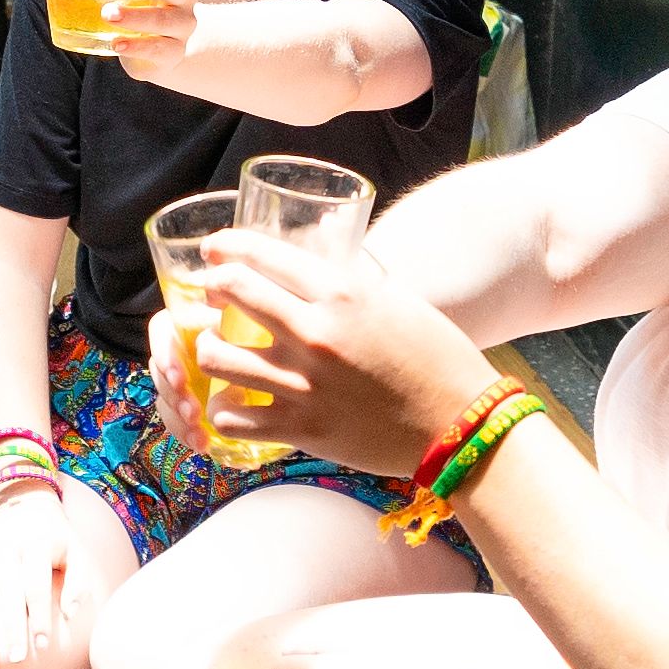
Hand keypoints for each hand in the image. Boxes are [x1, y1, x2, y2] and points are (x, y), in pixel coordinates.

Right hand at [0, 464, 85, 665]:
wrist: (22, 496)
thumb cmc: (54, 532)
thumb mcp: (75, 549)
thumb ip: (78, 581)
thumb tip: (69, 613)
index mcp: (36, 547)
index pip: (36, 588)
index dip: (39, 617)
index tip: (43, 643)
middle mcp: (9, 551)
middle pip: (10, 596)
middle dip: (13, 629)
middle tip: (16, 658)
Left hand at [190, 234, 509, 478]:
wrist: (459, 425)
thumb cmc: (436, 356)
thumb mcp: (394, 300)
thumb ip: (349, 277)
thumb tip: (319, 239)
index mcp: (343, 293)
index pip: (263, 254)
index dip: (227, 247)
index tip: (213, 251)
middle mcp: (316, 333)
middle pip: (231, 292)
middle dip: (212, 289)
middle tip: (211, 297)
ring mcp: (303, 383)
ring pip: (216, 357)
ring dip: (209, 351)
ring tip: (218, 352)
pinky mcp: (301, 428)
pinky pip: (231, 418)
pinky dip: (224, 411)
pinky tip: (233, 404)